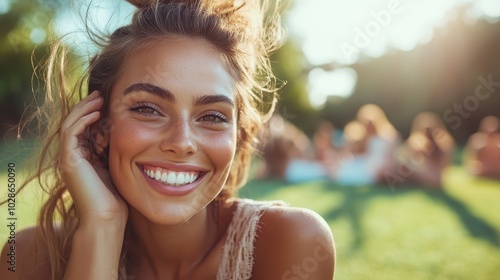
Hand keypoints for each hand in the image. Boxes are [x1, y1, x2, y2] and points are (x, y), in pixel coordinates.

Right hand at [59, 91, 127, 227]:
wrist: (107, 217)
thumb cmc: (116, 197)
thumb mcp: (117, 167)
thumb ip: (115, 151)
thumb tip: (126, 135)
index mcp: (82, 158)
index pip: (83, 129)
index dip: (92, 114)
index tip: (106, 102)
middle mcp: (71, 157)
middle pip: (73, 123)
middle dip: (86, 107)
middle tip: (100, 94)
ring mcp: (68, 159)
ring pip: (69, 125)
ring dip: (84, 109)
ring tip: (98, 98)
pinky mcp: (68, 161)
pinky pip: (71, 133)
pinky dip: (83, 121)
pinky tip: (97, 114)